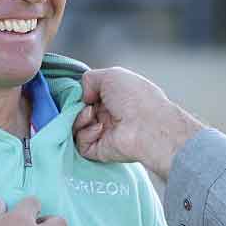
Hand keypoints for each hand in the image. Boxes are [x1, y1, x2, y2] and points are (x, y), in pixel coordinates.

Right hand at [74, 67, 204, 179]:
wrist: (148, 126)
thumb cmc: (136, 98)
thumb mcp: (111, 75)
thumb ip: (90, 79)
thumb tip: (83, 96)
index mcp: (116, 98)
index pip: (90, 96)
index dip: (83, 94)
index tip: (83, 93)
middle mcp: (110, 115)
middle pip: (80, 111)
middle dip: (78, 106)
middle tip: (88, 105)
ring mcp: (104, 134)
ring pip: (76, 127)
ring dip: (80, 119)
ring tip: (92, 115)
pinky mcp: (99, 150)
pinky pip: (80, 143)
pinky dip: (85, 134)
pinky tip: (98, 129)